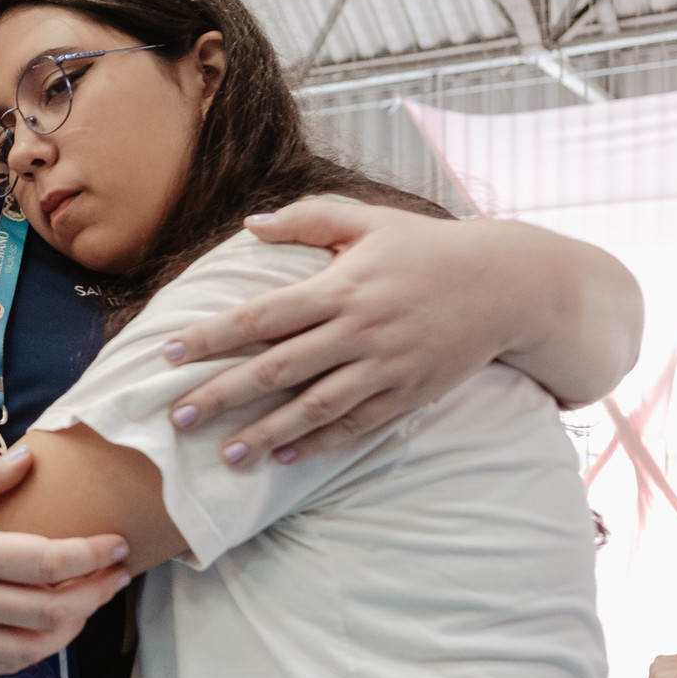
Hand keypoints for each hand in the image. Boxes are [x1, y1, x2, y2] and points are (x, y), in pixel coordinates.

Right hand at [0, 449, 129, 676]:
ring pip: (36, 645)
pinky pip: (8, 664)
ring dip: (75, 625)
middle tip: (117, 574)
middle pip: (52, 609)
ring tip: (91, 601)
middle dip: (97, 592)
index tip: (116, 544)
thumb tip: (30, 456)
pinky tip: (52, 627)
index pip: (45, 562)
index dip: (90, 555)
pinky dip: (40, 648)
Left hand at [161, 201, 532, 465]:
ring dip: (265, 433)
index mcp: (340, 287)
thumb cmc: (428, 249)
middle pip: (275, 369)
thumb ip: (307, 220)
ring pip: (313, 407)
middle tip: (177, 419)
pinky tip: (283, 458)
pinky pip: (356, 425)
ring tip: (225, 455)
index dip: (210, 337)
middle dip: (222, 396)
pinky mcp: (408, 393)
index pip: (260, 317)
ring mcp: (384, 366)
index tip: (168, 354)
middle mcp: (358, 329)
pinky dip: (319, 444)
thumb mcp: (369, 221)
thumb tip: (250, 226)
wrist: (508, 284)